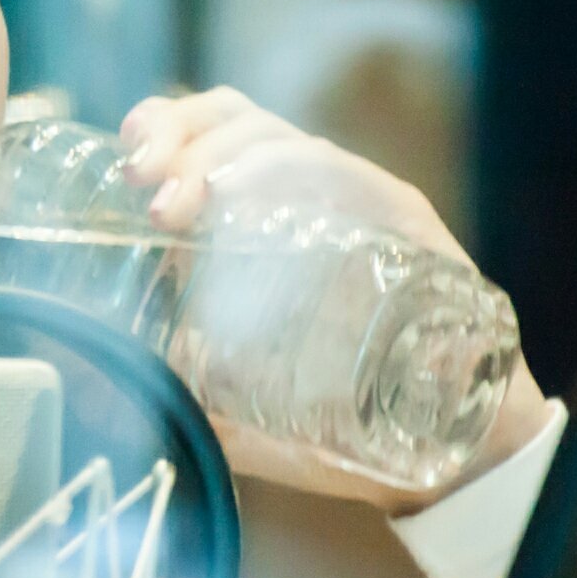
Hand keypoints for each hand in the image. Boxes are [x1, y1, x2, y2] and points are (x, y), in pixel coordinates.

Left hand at [118, 87, 557, 514]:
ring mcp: (358, 203)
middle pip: (236, 118)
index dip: (165, 128)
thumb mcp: (249, 407)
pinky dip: (282, 171)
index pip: (212, 137)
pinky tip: (236, 197)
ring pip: (279, 135)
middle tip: (141, 180)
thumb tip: (116, 399)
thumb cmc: (351, 426)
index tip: (125, 154)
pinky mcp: (404, 221)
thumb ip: (191, 396)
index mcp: (269, 219)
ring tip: (175, 203)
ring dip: (216, 156)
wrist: (460, 459)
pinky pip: (343, 174)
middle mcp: (311, 197)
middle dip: (178, 132)